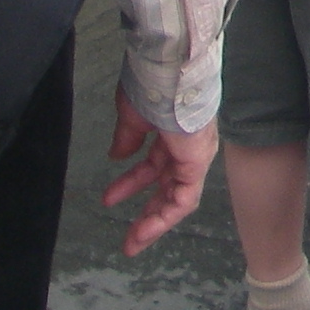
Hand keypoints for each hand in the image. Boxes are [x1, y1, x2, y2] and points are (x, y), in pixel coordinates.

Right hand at [103, 87, 217, 256]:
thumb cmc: (151, 85)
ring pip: (178, 196)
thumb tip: (118, 156)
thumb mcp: (133, 115)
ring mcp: (196, 154)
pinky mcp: (197, 161)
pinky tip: (143, 228)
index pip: (156, 165)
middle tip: (129, 233)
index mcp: (173, 132)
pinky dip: (164, 215)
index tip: (111, 198)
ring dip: (154, 220)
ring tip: (132, 241)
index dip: (133, 183)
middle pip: (170, 186)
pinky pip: (184, 197)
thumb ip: (128, 138)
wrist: (169, 68)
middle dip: (148, 211)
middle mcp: (189, 146)